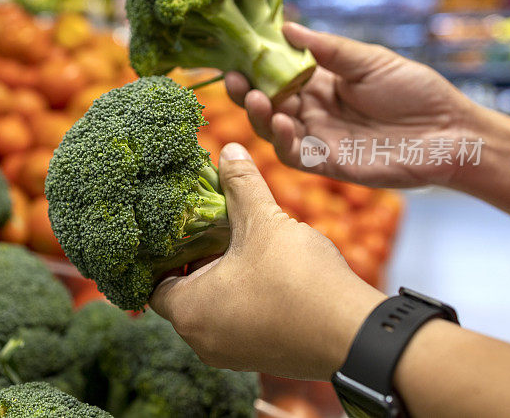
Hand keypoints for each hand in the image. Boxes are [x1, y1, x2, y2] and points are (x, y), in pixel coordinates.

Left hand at [150, 143, 385, 379]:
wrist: (355, 335)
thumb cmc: (298, 280)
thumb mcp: (263, 222)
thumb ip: (241, 184)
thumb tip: (229, 150)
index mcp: (189, 312)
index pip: (154, 283)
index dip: (165, 252)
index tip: (182, 228)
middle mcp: (202, 341)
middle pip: (183, 294)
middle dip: (197, 259)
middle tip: (212, 228)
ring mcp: (231, 354)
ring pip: (212, 309)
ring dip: (221, 277)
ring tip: (240, 243)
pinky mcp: (259, 358)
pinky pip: (236, 323)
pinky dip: (242, 298)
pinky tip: (264, 269)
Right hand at [226, 23, 474, 186]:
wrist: (449, 131)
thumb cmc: (414, 90)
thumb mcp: (369, 60)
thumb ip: (328, 49)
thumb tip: (287, 26)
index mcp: (319, 84)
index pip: (276, 75)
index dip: (255, 67)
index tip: (239, 54)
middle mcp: (311, 112)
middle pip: (267, 104)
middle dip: (246, 92)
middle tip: (234, 79)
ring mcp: (317, 138)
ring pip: (273, 130)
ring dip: (259, 116)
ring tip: (254, 98)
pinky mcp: (327, 163)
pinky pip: (294, 155)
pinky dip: (283, 140)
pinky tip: (283, 123)